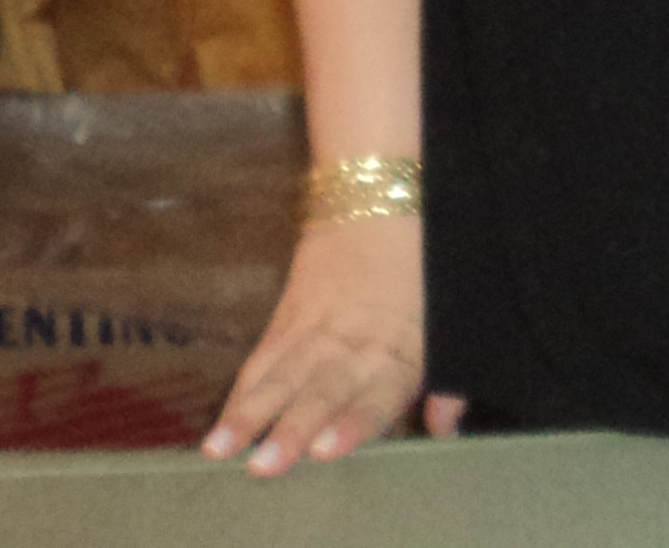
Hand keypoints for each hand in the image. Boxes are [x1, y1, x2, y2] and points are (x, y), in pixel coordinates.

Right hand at [204, 218, 458, 471]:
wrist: (376, 203)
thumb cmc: (418, 270)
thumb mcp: (443, 322)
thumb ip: (447, 382)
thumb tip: (445, 428)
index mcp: (398, 349)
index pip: (376, 392)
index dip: (351, 422)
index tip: (325, 450)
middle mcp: (353, 344)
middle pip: (319, 390)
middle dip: (291, 429)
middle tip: (266, 464)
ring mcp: (314, 331)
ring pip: (280, 377)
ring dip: (250, 416)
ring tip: (221, 448)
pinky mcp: (287, 320)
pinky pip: (261, 362)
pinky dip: (240, 397)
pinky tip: (220, 430)